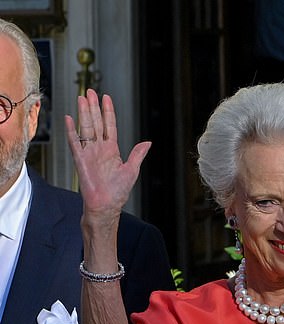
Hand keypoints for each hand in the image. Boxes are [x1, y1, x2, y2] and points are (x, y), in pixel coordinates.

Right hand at [64, 89, 151, 221]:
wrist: (105, 206)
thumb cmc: (118, 193)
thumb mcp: (131, 171)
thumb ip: (137, 154)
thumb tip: (148, 142)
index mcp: (112, 151)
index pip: (109, 126)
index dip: (108, 112)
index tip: (106, 98)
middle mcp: (100, 149)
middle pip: (96, 123)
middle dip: (93, 107)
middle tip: (91, 92)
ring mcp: (89, 153)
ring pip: (86, 128)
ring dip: (84, 113)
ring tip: (82, 98)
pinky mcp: (80, 160)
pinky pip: (75, 143)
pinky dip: (72, 131)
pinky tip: (70, 118)